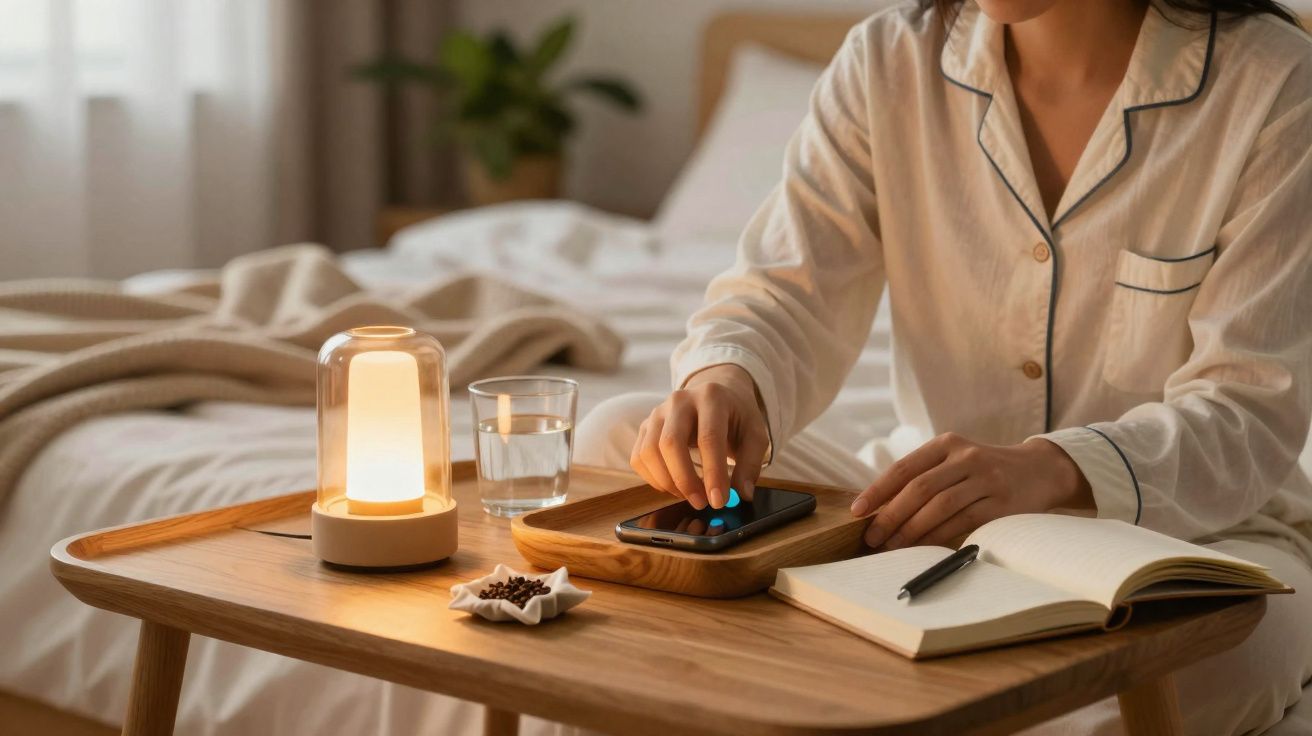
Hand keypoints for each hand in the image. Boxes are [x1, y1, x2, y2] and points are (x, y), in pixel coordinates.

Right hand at [631, 364, 769, 509]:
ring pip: (649, 452)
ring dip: (667, 482)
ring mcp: (657, 412)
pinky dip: (653, 479)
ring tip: (689, 495)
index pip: (708, 437)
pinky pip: (639, 457)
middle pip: (671, 443)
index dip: (713, 472)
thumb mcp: (755, 434)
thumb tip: (742, 494)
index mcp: (711, 397)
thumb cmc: (736, 417)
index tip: (719, 501)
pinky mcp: (645, 427)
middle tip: (701, 503)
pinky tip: (674, 486)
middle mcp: (679, 400)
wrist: (716, 395)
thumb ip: (751, 464)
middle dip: (685, 480)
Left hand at [849, 433, 1092, 548]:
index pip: (904, 468)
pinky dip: (940, 537)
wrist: (1040, 470)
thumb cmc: (984, 470)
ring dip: (912, 530)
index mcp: (946, 444)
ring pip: (940, 506)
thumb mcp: (955, 461)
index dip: (877, 491)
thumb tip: (879, 509)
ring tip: (893, 547)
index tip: (857, 512)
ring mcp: (987, 478)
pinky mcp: (1003, 502)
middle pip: (919, 488)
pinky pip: (964, 522)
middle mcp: (966, 457)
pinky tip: (924, 549)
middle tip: (873, 538)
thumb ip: (924, 477)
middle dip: (891, 516)